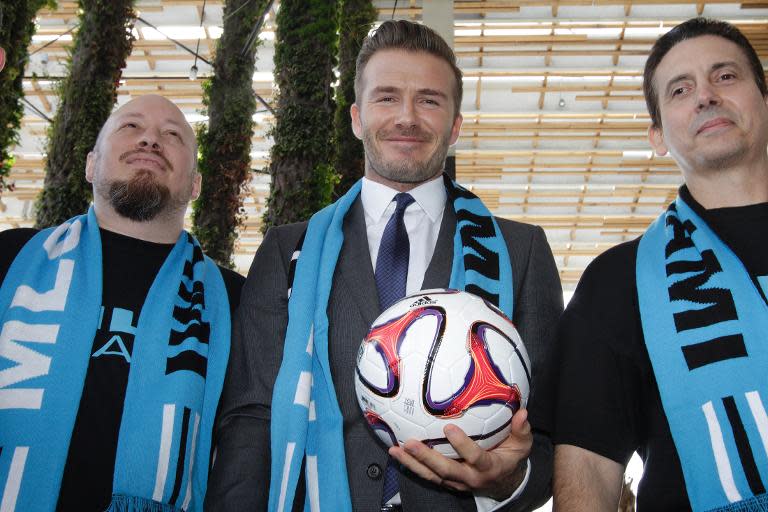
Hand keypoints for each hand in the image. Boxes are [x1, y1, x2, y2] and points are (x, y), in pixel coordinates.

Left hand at [388, 408, 532, 499]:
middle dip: (427, 458)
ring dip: (412, 464)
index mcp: (489, 467)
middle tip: (411, 443)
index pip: (476, 458)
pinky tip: (396, 453)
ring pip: (432, 475)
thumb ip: (521, 429)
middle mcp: (470, 477)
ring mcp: (456, 482)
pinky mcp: (446, 482)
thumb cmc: (511, 457)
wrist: (504, 482)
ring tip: (396, 449)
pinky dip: (411, 466)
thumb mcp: (522, 445)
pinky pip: (427, 475)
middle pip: (446, 470)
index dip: (462, 445)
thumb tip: (522, 412)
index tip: (449, 428)